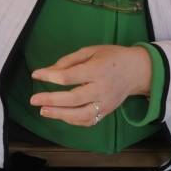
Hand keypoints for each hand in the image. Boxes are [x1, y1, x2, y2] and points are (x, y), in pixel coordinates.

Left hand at [29, 45, 151, 126]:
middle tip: (34, 100)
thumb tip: (50, 70)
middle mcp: (101, 88)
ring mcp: (105, 103)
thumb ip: (70, 60)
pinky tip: (60, 115)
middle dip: (51, 100)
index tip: (36, 74)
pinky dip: (73, 120)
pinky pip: (88, 120)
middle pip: (73, 98)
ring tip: (43, 111)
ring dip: (60, 114)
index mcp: (97, 70)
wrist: (137, 70)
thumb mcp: (91, 50)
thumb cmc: (112, 57)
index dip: (50, 76)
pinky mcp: (107, 112)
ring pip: (81, 114)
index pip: (69, 76)